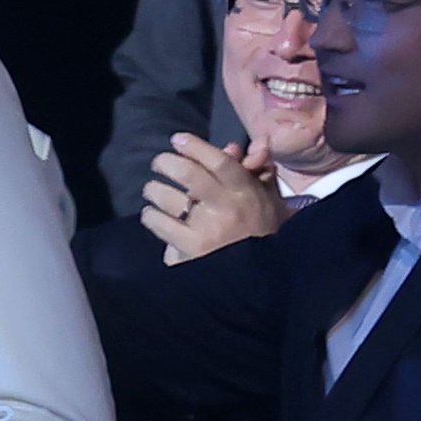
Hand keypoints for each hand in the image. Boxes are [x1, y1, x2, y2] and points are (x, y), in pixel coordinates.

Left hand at [141, 135, 284, 261]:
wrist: (265, 280)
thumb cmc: (265, 234)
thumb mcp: (268, 200)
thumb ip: (255, 170)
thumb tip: (241, 145)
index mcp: (246, 194)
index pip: (219, 162)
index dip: (195, 147)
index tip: (177, 139)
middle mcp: (225, 211)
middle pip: (189, 175)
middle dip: (166, 163)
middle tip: (158, 163)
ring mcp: (206, 233)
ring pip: (167, 200)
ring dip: (154, 191)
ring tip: (153, 191)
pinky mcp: (191, 254)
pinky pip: (161, 228)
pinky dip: (153, 219)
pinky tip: (154, 217)